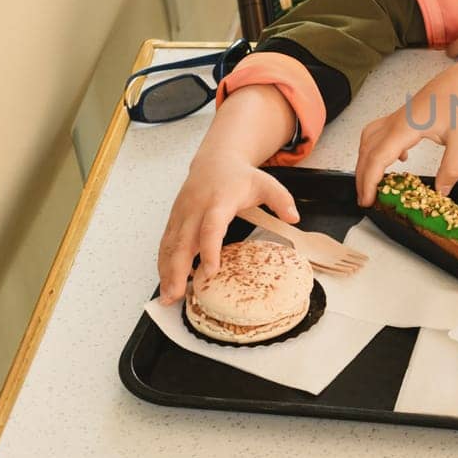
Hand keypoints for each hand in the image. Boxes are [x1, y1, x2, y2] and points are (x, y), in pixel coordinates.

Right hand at [156, 152, 298, 303]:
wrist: (215, 161)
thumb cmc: (240, 176)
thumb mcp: (266, 183)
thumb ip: (281, 200)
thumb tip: (294, 217)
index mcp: (219, 201)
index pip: (211, 227)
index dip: (209, 250)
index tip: (210, 272)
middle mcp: (195, 208)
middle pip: (184, 241)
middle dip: (177, 269)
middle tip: (175, 294)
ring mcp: (182, 214)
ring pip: (171, 244)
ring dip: (166, 271)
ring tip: (167, 297)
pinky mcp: (174, 219)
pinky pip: (166, 242)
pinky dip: (163, 262)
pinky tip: (165, 281)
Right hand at [354, 59, 457, 204]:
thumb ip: (452, 167)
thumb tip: (441, 192)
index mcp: (405, 127)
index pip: (377, 158)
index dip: (368, 181)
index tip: (367, 200)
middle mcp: (396, 121)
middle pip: (366, 151)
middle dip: (361, 176)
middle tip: (366, 199)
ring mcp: (397, 117)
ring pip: (368, 140)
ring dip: (365, 161)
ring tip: (372, 182)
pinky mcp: (403, 116)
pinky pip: (379, 133)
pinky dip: (378, 149)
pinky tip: (397, 159)